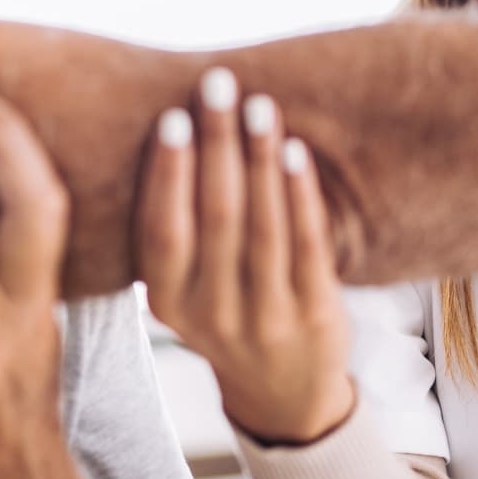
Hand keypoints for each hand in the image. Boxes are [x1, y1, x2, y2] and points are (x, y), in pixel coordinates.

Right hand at [137, 69, 355, 446]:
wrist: (283, 395)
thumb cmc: (228, 314)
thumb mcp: (185, 290)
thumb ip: (176, 231)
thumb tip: (171, 130)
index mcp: (168, 301)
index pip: (162, 231)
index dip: (167, 173)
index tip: (172, 116)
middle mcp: (212, 313)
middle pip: (214, 217)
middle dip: (216, 143)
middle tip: (218, 82)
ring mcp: (266, 318)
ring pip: (262, 228)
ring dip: (259, 158)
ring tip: (259, 105)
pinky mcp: (315, 316)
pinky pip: (308, 246)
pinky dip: (301, 195)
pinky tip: (295, 152)